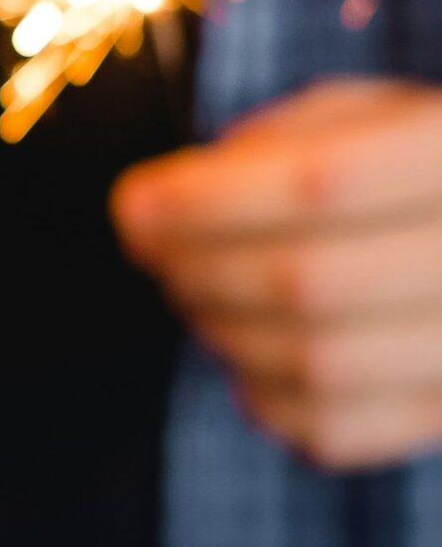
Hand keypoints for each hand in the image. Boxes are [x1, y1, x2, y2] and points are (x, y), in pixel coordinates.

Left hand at [113, 79, 441, 470]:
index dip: (209, 201)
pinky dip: (266, 400)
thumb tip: (181, 191)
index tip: (135, 205)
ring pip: (319, 365)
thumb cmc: (428, 170)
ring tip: (192, 294)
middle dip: (201, 267)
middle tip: (153, 251)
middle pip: (309, 280)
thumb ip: (291, 136)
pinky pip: (339, 432)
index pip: (323, 183)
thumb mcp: (383, 115)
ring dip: (223, 331)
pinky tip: (245, 358)